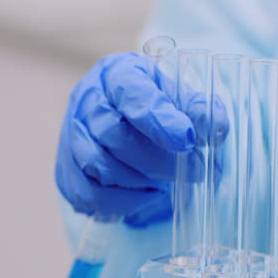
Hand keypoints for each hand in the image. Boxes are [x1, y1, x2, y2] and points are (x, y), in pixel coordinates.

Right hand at [55, 52, 217, 226]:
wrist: (132, 127)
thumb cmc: (160, 110)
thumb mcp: (184, 100)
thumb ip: (200, 112)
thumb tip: (212, 130)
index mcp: (118, 74)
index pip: (132, 92)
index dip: (158, 118)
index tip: (187, 139)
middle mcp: (87, 100)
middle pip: (111, 133)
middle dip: (155, 160)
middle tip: (194, 173)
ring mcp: (70, 135)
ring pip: (97, 166)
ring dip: (139, 183)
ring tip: (167, 185)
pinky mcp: (65, 169)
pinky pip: (87, 194)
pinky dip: (120, 203)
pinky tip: (145, 197)